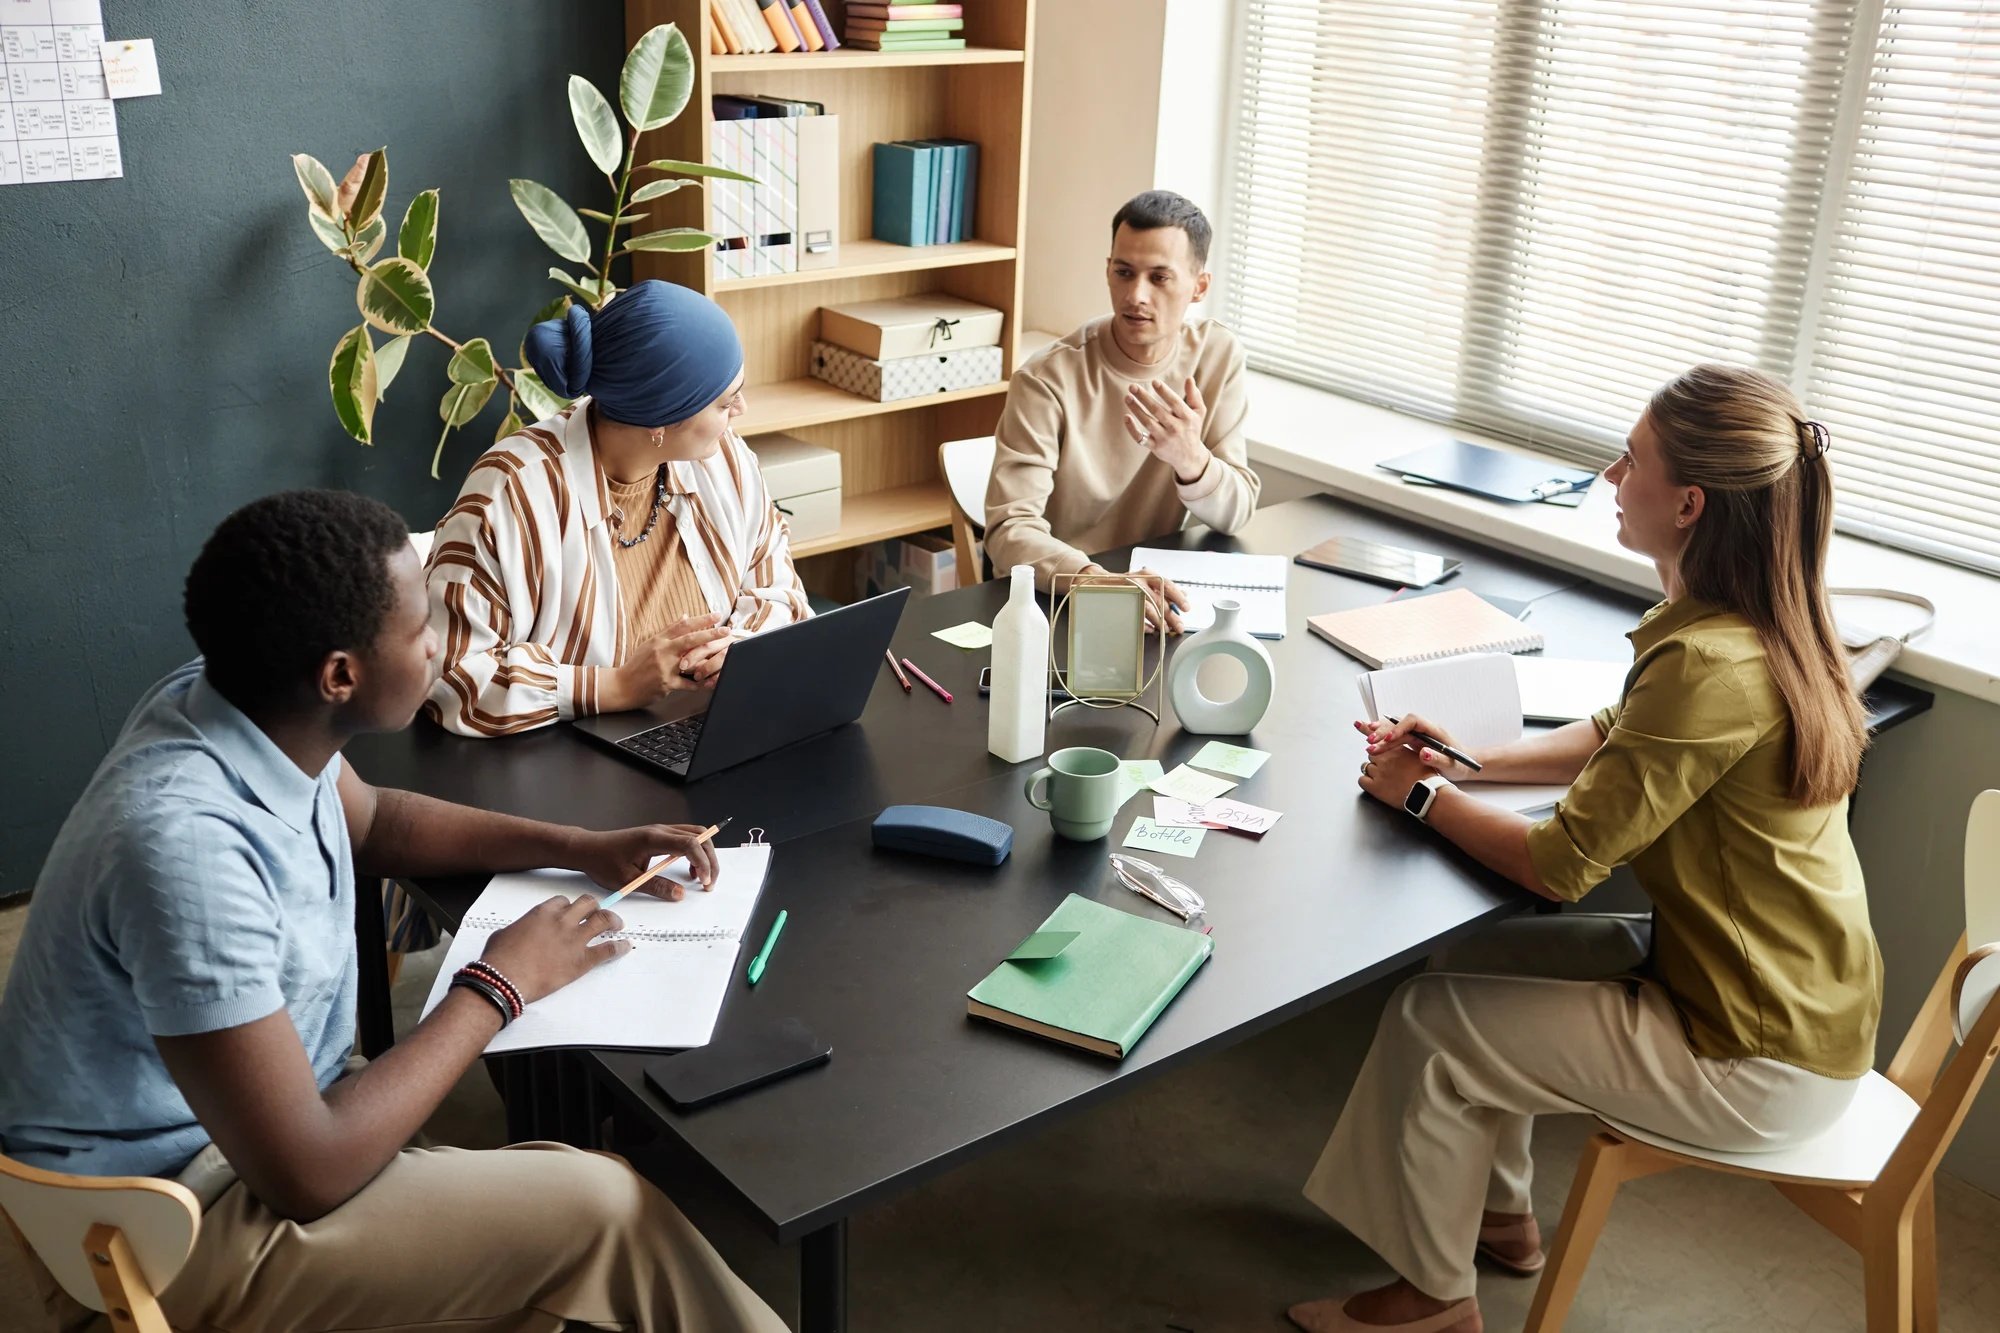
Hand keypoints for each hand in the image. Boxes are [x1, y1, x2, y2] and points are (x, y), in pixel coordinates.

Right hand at [477, 893, 627, 1004]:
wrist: (504, 979)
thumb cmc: (499, 959)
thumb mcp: (504, 934)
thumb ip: (520, 928)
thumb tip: (521, 933)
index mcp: (542, 913)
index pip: (564, 901)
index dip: (570, 906)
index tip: (573, 912)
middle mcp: (562, 921)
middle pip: (587, 904)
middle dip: (594, 907)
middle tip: (598, 913)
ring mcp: (574, 940)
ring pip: (602, 920)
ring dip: (612, 920)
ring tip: (617, 924)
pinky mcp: (581, 961)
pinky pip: (607, 950)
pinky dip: (618, 947)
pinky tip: (624, 946)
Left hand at [569, 823, 721, 897]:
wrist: (588, 849)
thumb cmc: (602, 861)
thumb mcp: (628, 880)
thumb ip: (656, 887)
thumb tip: (679, 894)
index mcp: (653, 838)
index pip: (689, 844)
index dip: (702, 862)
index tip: (703, 881)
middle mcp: (660, 830)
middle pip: (699, 836)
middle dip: (710, 859)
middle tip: (709, 882)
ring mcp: (660, 831)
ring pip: (695, 835)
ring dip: (704, 854)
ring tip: (701, 877)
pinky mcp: (659, 835)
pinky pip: (686, 838)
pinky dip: (694, 853)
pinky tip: (689, 870)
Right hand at [608, 613, 729, 708]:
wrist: (621, 686)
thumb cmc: (637, 665)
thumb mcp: (650, 644)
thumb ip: (669, 631)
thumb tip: (686, 616)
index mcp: (659, 640)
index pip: (683, 625)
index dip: (701, 619)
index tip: (717, 615)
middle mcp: (662, 651)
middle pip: (690, 639)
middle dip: (710, 634)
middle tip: (726, 630)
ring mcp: (665, 667)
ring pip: (692, 661)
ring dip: (710, 659)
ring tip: (725, 656)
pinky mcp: (667, 683)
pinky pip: (689, 684)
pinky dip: (702, 683)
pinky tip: (713, 681)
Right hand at [1080, 565, 1187, 634]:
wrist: (1102, 582)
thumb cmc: (1129, 583)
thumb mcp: (1148, 580)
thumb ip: (1165, 587)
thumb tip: (1184, 595)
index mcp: (1148, 575)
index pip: (1168, 585)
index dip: (1178, 598)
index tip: (1186, 608)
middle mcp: (1140, 582)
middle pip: (1159, 601)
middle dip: (1171, 616)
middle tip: (1179, 626)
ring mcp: (1130, 592)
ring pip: (1148, 609)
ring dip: (1159, 622)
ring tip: (1165, 630)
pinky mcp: (1122, 602)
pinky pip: (1136, 616)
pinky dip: (1145, 625)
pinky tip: (1151, 630)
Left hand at [1123, 377, 1209, 483]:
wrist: (1190, 457)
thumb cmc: (1192, 429)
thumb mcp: (1199, 413)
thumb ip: (1194, 396)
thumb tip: (1189, 378)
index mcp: (1187, 417)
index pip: (1174, 402)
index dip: (1164, 392)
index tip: (1154, 382)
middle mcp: (1176, 428)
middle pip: (1157, 410)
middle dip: (1144, 397)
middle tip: (1132, 387)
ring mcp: (1165, 438)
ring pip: (1147, 422)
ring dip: (1136, 409)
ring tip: (1127, 397)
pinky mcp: (1156, 447)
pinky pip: (1141, 438)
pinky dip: (1132, 429)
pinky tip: (1126, 417)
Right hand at [1354, 715, 1471, 808]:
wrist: (1465, 765)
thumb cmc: (1460, 765)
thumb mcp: (1452, 765)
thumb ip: (1438, 759)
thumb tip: (1423, 753)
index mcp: (1433, 730)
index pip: (1413, 721)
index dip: (1399, 728)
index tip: (1388, 739)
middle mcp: (1423, 729)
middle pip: (1400, 724)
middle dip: (1384, 732)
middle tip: (1371, 742)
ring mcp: (1417, 735)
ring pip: (1395, 730)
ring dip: (1381, 735)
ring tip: (1366, 740)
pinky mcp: (1413, 741)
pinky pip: (1395, 736)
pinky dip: (1383, 737)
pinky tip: (1370, 738)